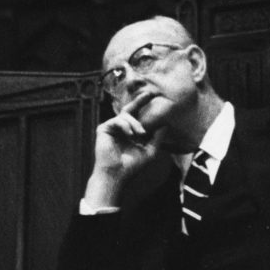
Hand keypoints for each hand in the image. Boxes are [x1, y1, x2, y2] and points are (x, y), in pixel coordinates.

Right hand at [84, 90, 162, 207]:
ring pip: (125, 116)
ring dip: (135, 123)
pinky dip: (125, 126)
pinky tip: (131, 134)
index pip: (137, 117)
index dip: (144, 107)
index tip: (153, 98)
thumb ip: (156, 138)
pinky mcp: (103, 129)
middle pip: (129, 109)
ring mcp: (111, 128)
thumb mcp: (149, 152)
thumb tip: (165, 125)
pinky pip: (117, 120)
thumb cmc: (131, 166)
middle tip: (149, 94)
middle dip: (138, 101)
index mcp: (130, 133)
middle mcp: (120, 129)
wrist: (116, 176)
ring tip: (140, 134)